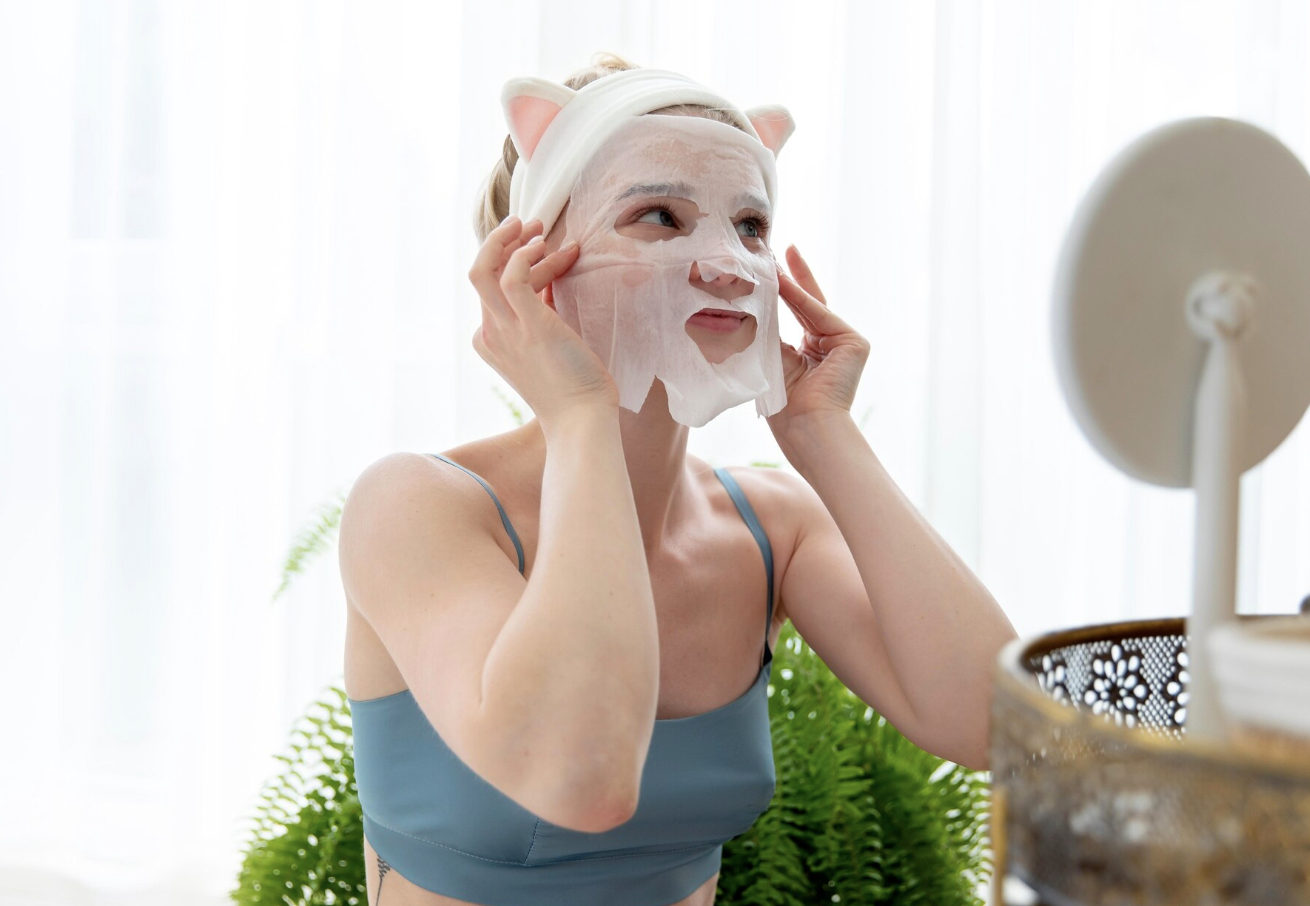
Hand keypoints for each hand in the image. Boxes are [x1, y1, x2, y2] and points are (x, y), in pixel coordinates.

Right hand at [468, 216, 619, 423]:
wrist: (581, 420)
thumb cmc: (573, 390)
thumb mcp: (547, 347)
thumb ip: (540, 317)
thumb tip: (549, 285)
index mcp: (490, 343)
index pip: (491, 289)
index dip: (517, 263)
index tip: (545, 251)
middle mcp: (489, 335)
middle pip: (478, 273)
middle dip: (501, 241)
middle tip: (531, 224)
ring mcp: (504, 330)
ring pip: (483, 269)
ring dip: (509, 239)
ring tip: (539, 226)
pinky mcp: (528, 324)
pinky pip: (512, 274)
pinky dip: (526, 253)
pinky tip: (548, 247)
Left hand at [766, 245, 870, 438]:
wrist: (806, 427)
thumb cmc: (784, 405)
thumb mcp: (770, 359)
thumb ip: (766, 330)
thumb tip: (748, 300)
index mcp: (810, 352)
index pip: (795, 313)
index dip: (782, 290)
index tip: (769, 267)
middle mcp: (830, 345)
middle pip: (807, 303)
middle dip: (791, 276)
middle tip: (778, 247)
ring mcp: (845, 343)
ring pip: (812, 307)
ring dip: (791, 284)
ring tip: (772, 260)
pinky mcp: (855, 344)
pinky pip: (821, 316)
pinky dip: (802, 301)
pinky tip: (783, 283)